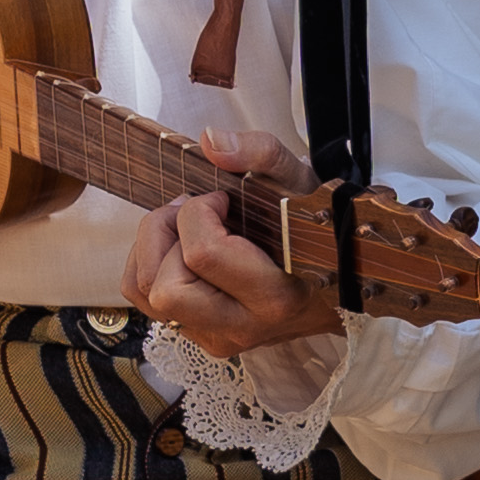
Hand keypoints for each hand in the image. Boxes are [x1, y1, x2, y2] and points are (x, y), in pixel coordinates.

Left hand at [129, 128, 346, 359]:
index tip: (220, 200)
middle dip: (165, 235)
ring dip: (153, 250)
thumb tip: (210, 142)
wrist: (334, 274)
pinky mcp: (201, 337)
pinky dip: (149, 266)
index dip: (198, 212)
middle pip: (165, 290)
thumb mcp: (297, 181)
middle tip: (191, 213)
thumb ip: (260, 154)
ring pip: (146, 295)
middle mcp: (243, 326)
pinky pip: (144, 301)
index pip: (203, 254)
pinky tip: (179, 249)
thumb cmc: (311, 226)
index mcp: (275, 297)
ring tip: (184, 229)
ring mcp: (218, 337)